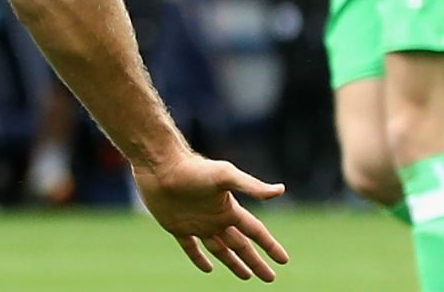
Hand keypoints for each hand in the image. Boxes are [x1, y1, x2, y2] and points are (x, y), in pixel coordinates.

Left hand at [134, 152, 288, 281]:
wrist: (160, 164)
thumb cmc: (192, 168)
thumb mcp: (225, 176)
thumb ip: (251, 186)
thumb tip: (281, 189)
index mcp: (229, 209)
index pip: (256, 232)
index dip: (270, 246)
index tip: (284, 261)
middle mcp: (216, 218)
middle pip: (241, 246)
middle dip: (256, 262)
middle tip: (270, 278)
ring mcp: (197, 223)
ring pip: (220, 249)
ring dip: (233, 262)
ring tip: (247, 276)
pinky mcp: (177, 227)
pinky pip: (191, 248)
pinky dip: (199, 259)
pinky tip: (208, 269)